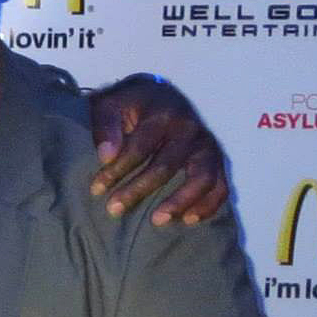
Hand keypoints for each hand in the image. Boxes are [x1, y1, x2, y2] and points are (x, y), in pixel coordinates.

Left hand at [88, 74, 229, 225]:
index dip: (116, 170)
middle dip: (138, 190)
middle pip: (166, 166)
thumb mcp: (110, 105)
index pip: (139, 147)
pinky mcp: (216, 158)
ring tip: (156, 221)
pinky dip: (208, 204)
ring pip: (201, 177)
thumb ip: (105, 127)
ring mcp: (206, 145)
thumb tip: (106, 156)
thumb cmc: (129, 105)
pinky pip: (220, 185)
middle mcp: (189, 129)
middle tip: (114, 210)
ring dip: (180, 202)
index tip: (96, 189)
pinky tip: (188, 220)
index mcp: (163, 115)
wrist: (158, 95)